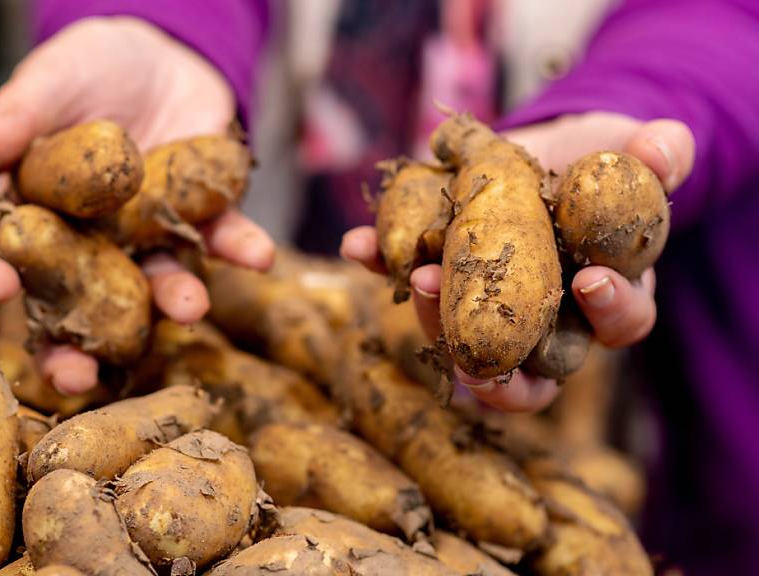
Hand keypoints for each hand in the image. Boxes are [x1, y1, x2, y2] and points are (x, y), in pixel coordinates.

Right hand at [0, 17, 274, 393]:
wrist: (164, 53)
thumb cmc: (89, 68)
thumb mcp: (50, 82)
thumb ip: (13, 118)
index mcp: (39, 212)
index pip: (6, 251)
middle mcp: (92, 241)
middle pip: (78, 303)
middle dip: (77, 346)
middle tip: (77, 379)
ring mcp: (149, 236)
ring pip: (156, 283)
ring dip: (174, 300)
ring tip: (189, 309)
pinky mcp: (201, 219)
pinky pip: (222, 240)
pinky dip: (240, 248)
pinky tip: (259, 255)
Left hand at [342, 112, 694, 411]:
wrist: (544, 147)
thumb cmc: (601, 161)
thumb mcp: (632, 152)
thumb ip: (658, 154)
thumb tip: (665, 148)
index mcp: (605, 298)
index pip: (618, 324)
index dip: (609, 311)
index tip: (590, 281)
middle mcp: (545, 319)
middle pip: (529, 365)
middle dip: (500, 359)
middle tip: (477, 350)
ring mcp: (485, 306)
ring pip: (462, 338)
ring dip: (437, 315)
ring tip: (421, 278)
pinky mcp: (438, 276)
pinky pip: (408, 280)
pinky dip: (382, 263)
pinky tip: (360, 245)